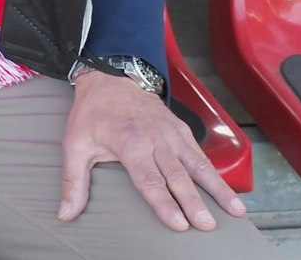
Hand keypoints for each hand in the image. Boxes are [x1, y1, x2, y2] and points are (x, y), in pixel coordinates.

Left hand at [58, 71, 246, 231]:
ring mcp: (172, 134)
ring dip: (217, 188)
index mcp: (130, 143)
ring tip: (236, 210)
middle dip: (194, 202)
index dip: (164, 202)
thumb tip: (64, 214)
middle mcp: (156, 139)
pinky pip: (201, 155)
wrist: (112, 77)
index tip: (178, 223)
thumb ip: (73, 181)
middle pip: (177, 175)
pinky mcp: (182, 131)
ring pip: (198, 165)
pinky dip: (216, 174)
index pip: (149, 179)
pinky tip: (229, 192)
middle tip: (207, 225)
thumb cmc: (92, 113)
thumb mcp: (75, 144)